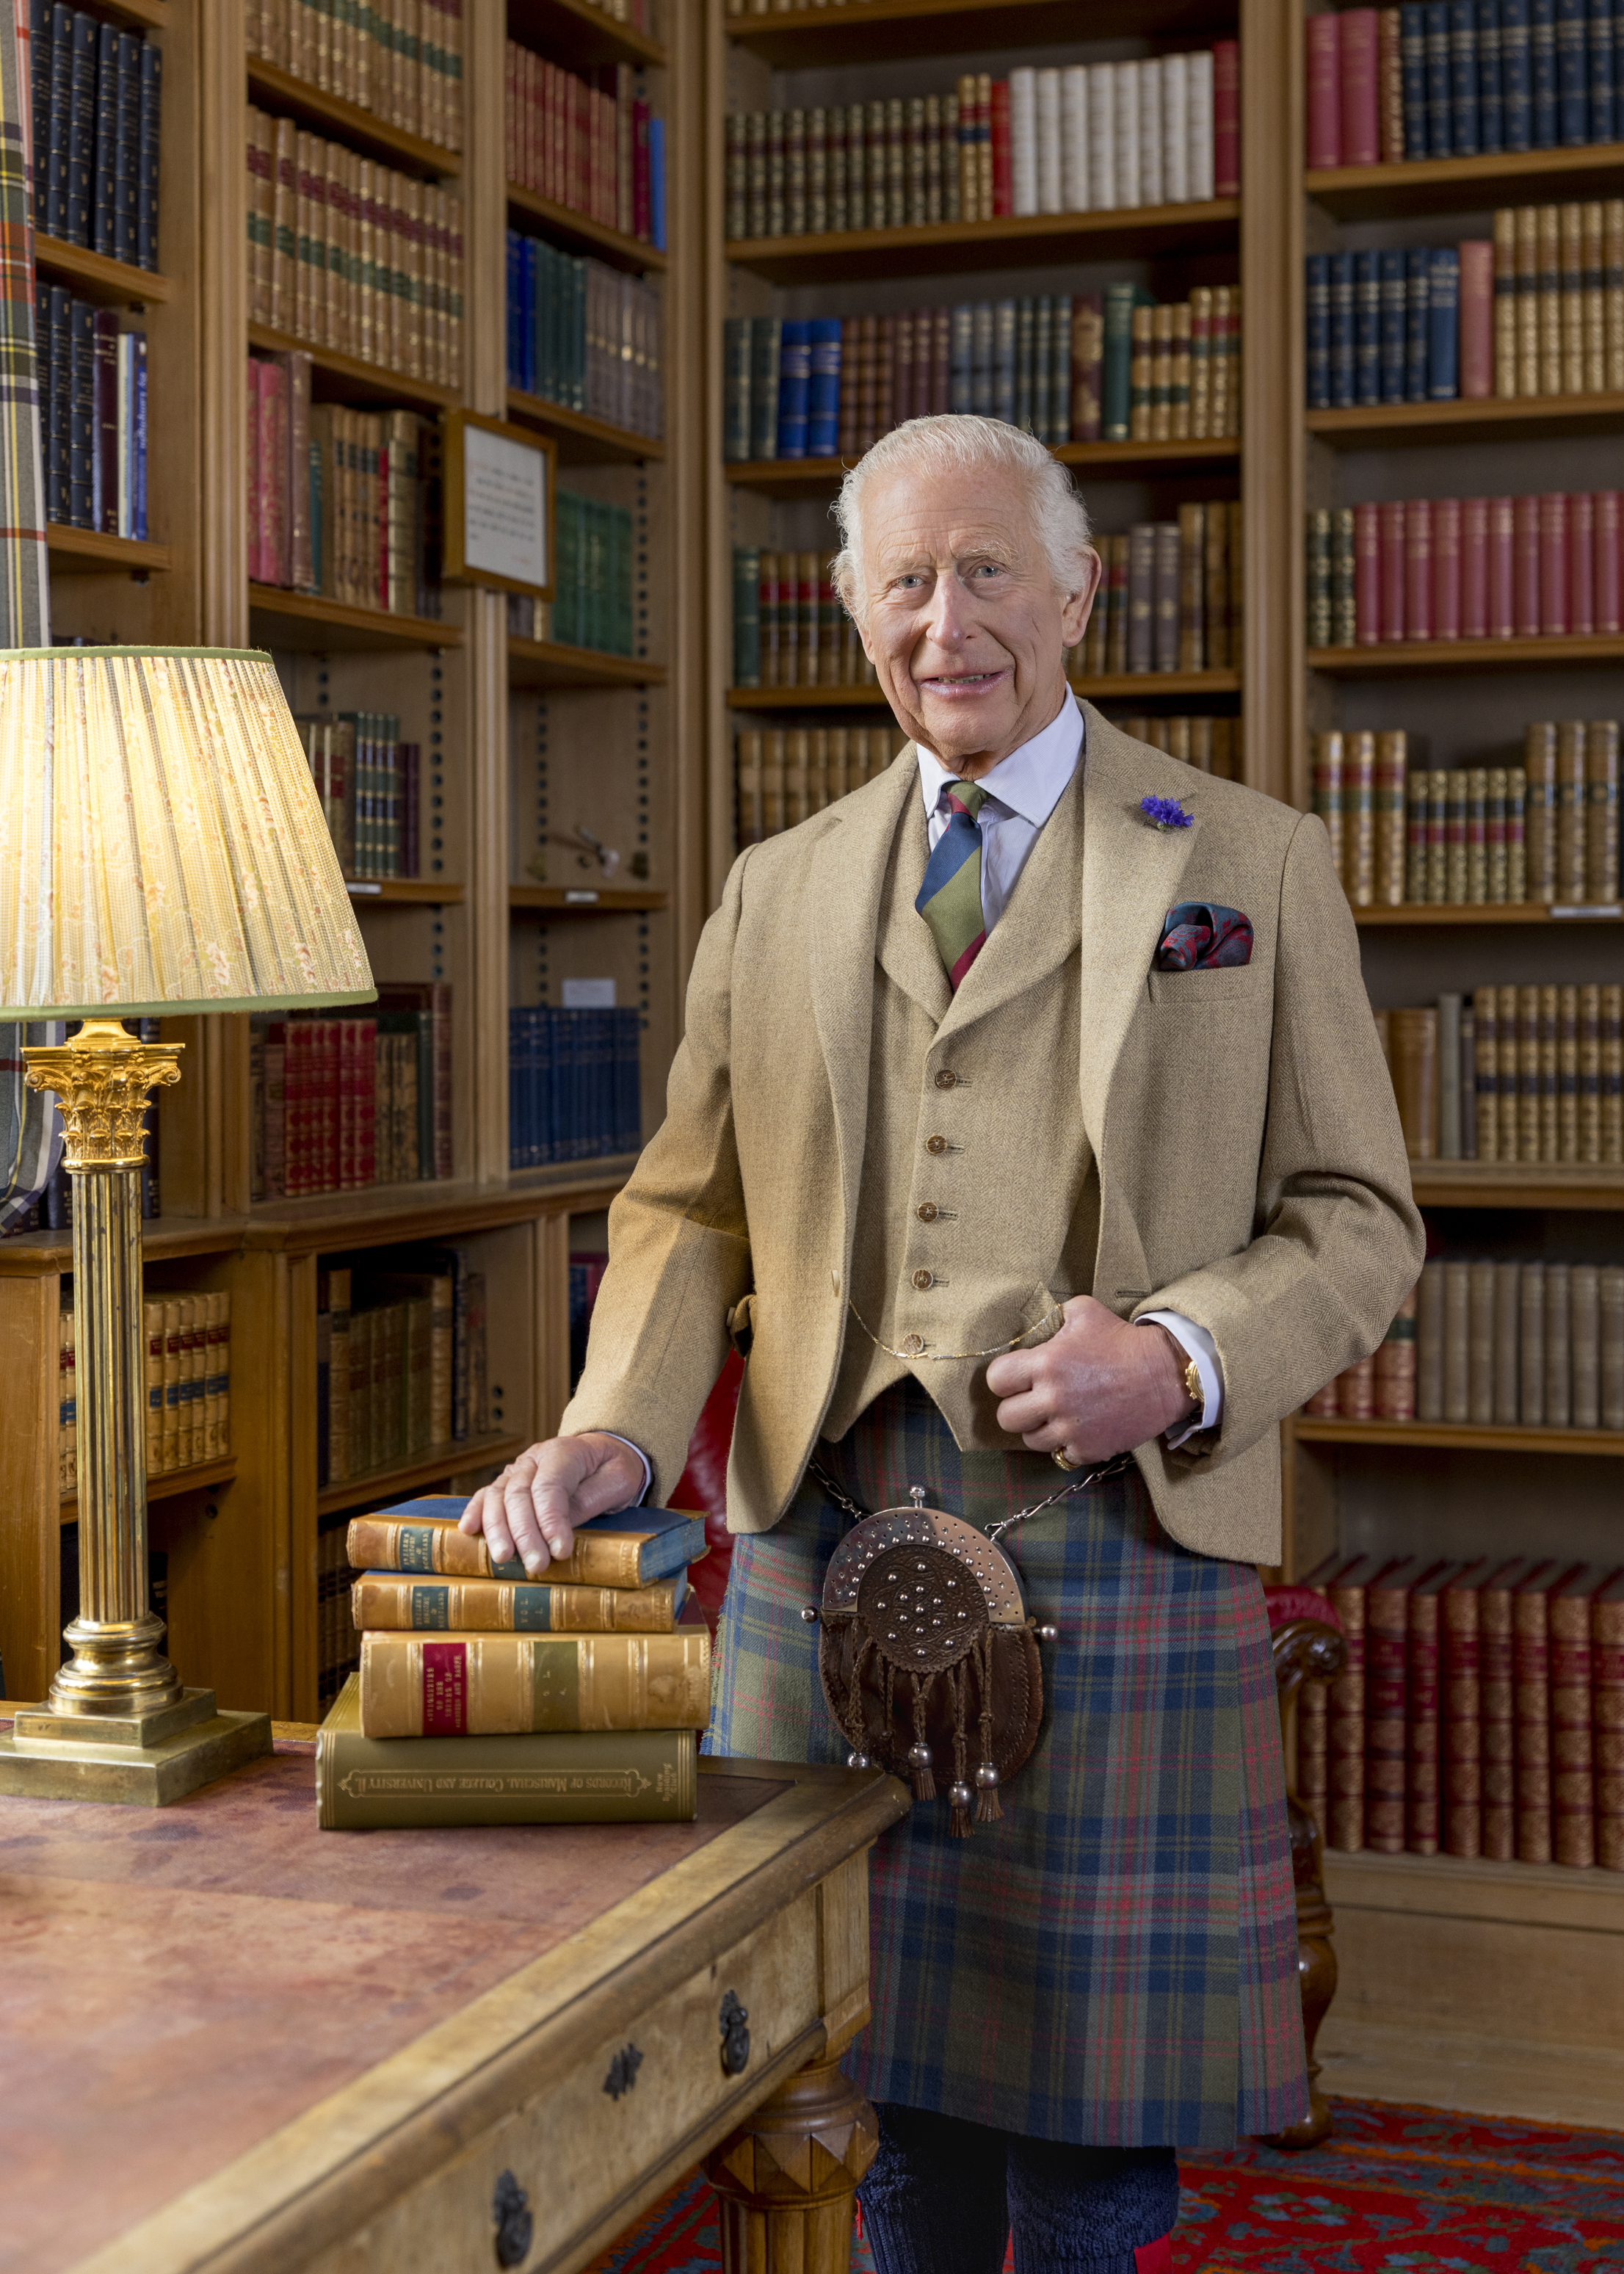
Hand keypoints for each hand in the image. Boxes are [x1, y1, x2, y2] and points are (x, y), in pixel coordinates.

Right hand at [459, 1433, 646, 1575]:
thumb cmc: (614, 1469)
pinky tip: (468, 1531)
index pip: (550, 1487)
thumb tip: (560, 1528)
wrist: (604, 1452)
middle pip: (519, 1494)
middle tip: (536, 1565)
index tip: (560, 1551)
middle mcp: (534, 1458)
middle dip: (525, 1533)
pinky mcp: (508, 1483)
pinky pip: (486, 1495)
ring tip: (503, 1558)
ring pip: (497, 1496)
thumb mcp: (618, 1480)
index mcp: (564, 1452)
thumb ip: (589, 1500)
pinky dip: (476, 1512)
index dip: (551, 1520)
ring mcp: (517, 1470)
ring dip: (498, 1529)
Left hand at [984, 1297, 1194, 1463]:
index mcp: (1046, 1363)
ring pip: (1030, 1440)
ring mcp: (1070, 1428)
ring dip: (1039, 1427)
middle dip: (1017, 1407)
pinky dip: (1066, 1443)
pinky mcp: (1088, 1449)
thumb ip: (1052, 1317)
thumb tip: (1035, 1326)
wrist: (1165, 1374)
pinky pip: (1059, 1454)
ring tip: (1058, 1414)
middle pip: (1006, 1418)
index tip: (1018, 1377)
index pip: (996, 1380)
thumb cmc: (1122, 1340)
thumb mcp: (1084, 1311)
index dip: (1005, 1378)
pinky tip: (1079, 1427)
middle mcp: (1053, 1399)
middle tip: (1035, 1399)